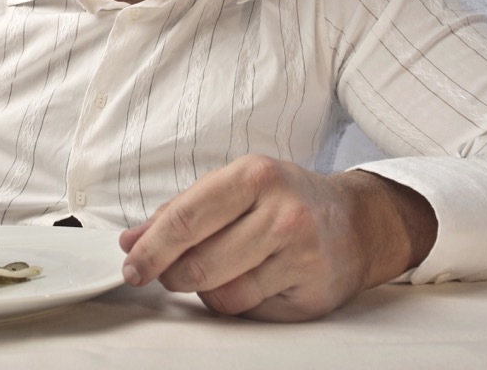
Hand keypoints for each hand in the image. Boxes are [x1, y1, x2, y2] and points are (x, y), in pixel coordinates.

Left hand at [118, 155, 436, 321]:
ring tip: (217, 271)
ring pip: (223, 295)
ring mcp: (300, 255)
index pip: (186, 219)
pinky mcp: (311, 292)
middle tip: (166, 273)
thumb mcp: (235, 187)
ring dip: (205, 291)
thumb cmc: (284, 201)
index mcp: (254, 175)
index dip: (150, 249)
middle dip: (171, 274)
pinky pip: (250, 311)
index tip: (131, 266)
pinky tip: (250, 280)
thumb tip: (133, 240)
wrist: (355, 223)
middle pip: (199, 264)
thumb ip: (181, 211)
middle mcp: (281, 213)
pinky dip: (237, 301)